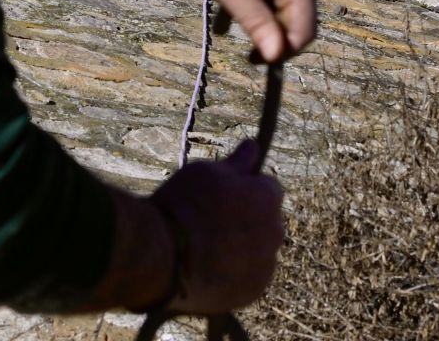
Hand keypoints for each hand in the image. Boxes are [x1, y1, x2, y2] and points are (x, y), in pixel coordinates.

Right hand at [153, 141, 284, 314]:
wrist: (162, 255)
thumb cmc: (183, 205)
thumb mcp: (207, 172)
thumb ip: (237, 162)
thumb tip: (254, 145)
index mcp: (269, 197)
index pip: (268, 188)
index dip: (246, 191)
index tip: (223, 198)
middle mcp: (276, 230)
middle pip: (266, 222)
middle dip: (248, 221)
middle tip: (211, 225)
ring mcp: (266, 264)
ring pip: (258, 252)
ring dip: (242, 250)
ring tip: (206, 251)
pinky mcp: (252, 292)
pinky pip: (248, 279)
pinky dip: (235, 275)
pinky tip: (209, 271)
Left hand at [185, 0, 323, 63]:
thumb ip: (259, 25)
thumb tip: (275, 56)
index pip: (304, 31)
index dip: (281, 51)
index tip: (252, 59)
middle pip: (298, 18)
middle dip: (270, 29)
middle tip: (237, 27)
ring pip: (289, 5)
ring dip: (263, 15)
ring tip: (232, 7)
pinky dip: (262, 0)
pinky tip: (236, 0)